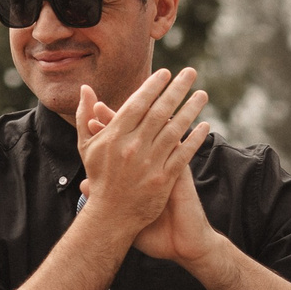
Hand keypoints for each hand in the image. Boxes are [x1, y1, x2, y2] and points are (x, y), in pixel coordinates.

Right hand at [76, 69, 209, 240]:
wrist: (110, 217)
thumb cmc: (99, 178)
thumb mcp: (87, 147)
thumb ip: (85, 116)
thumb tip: (85, 88)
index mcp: (114, 137)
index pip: (137, 104)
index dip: (153, 87)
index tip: (166, 73)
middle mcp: (132, 148)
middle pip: (159, 112)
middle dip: (176, 90)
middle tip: (191, 72)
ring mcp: (149, 164)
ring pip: (174, 131)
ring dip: (190, 110)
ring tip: (202, 94)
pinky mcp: (163, 180)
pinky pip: (182, 155)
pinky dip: (194, 139)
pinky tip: (205, 125)